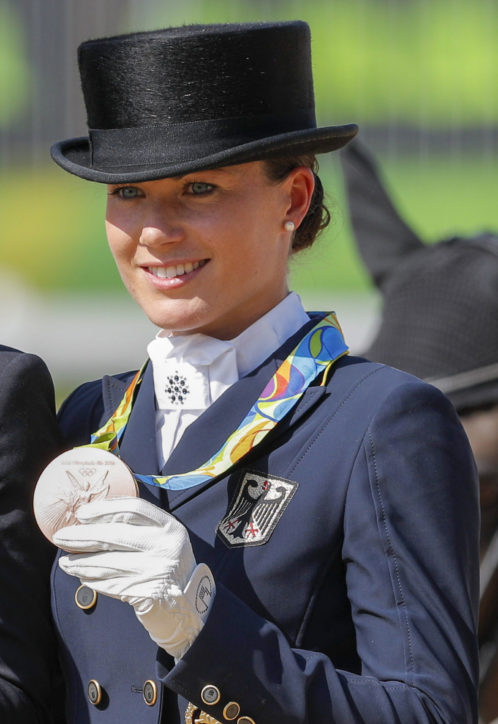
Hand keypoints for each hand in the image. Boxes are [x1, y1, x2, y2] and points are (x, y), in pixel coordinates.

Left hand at [53, 497, 214, 658]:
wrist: (189, 606)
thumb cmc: (169, 566)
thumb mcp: (164, 540)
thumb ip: (139, 527)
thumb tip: (95, 518)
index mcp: (171, 527)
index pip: (134, 508)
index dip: (104, 509)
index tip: (82, 513)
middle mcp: (165, 546)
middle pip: (115, 534)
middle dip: (82, 535)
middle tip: (60, 536)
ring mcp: (155, 570)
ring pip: (107, 562)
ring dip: (80, 562)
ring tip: (65, 561)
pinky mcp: (145, 593)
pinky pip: (109, 583)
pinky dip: (92, 579)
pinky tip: (81, 576)